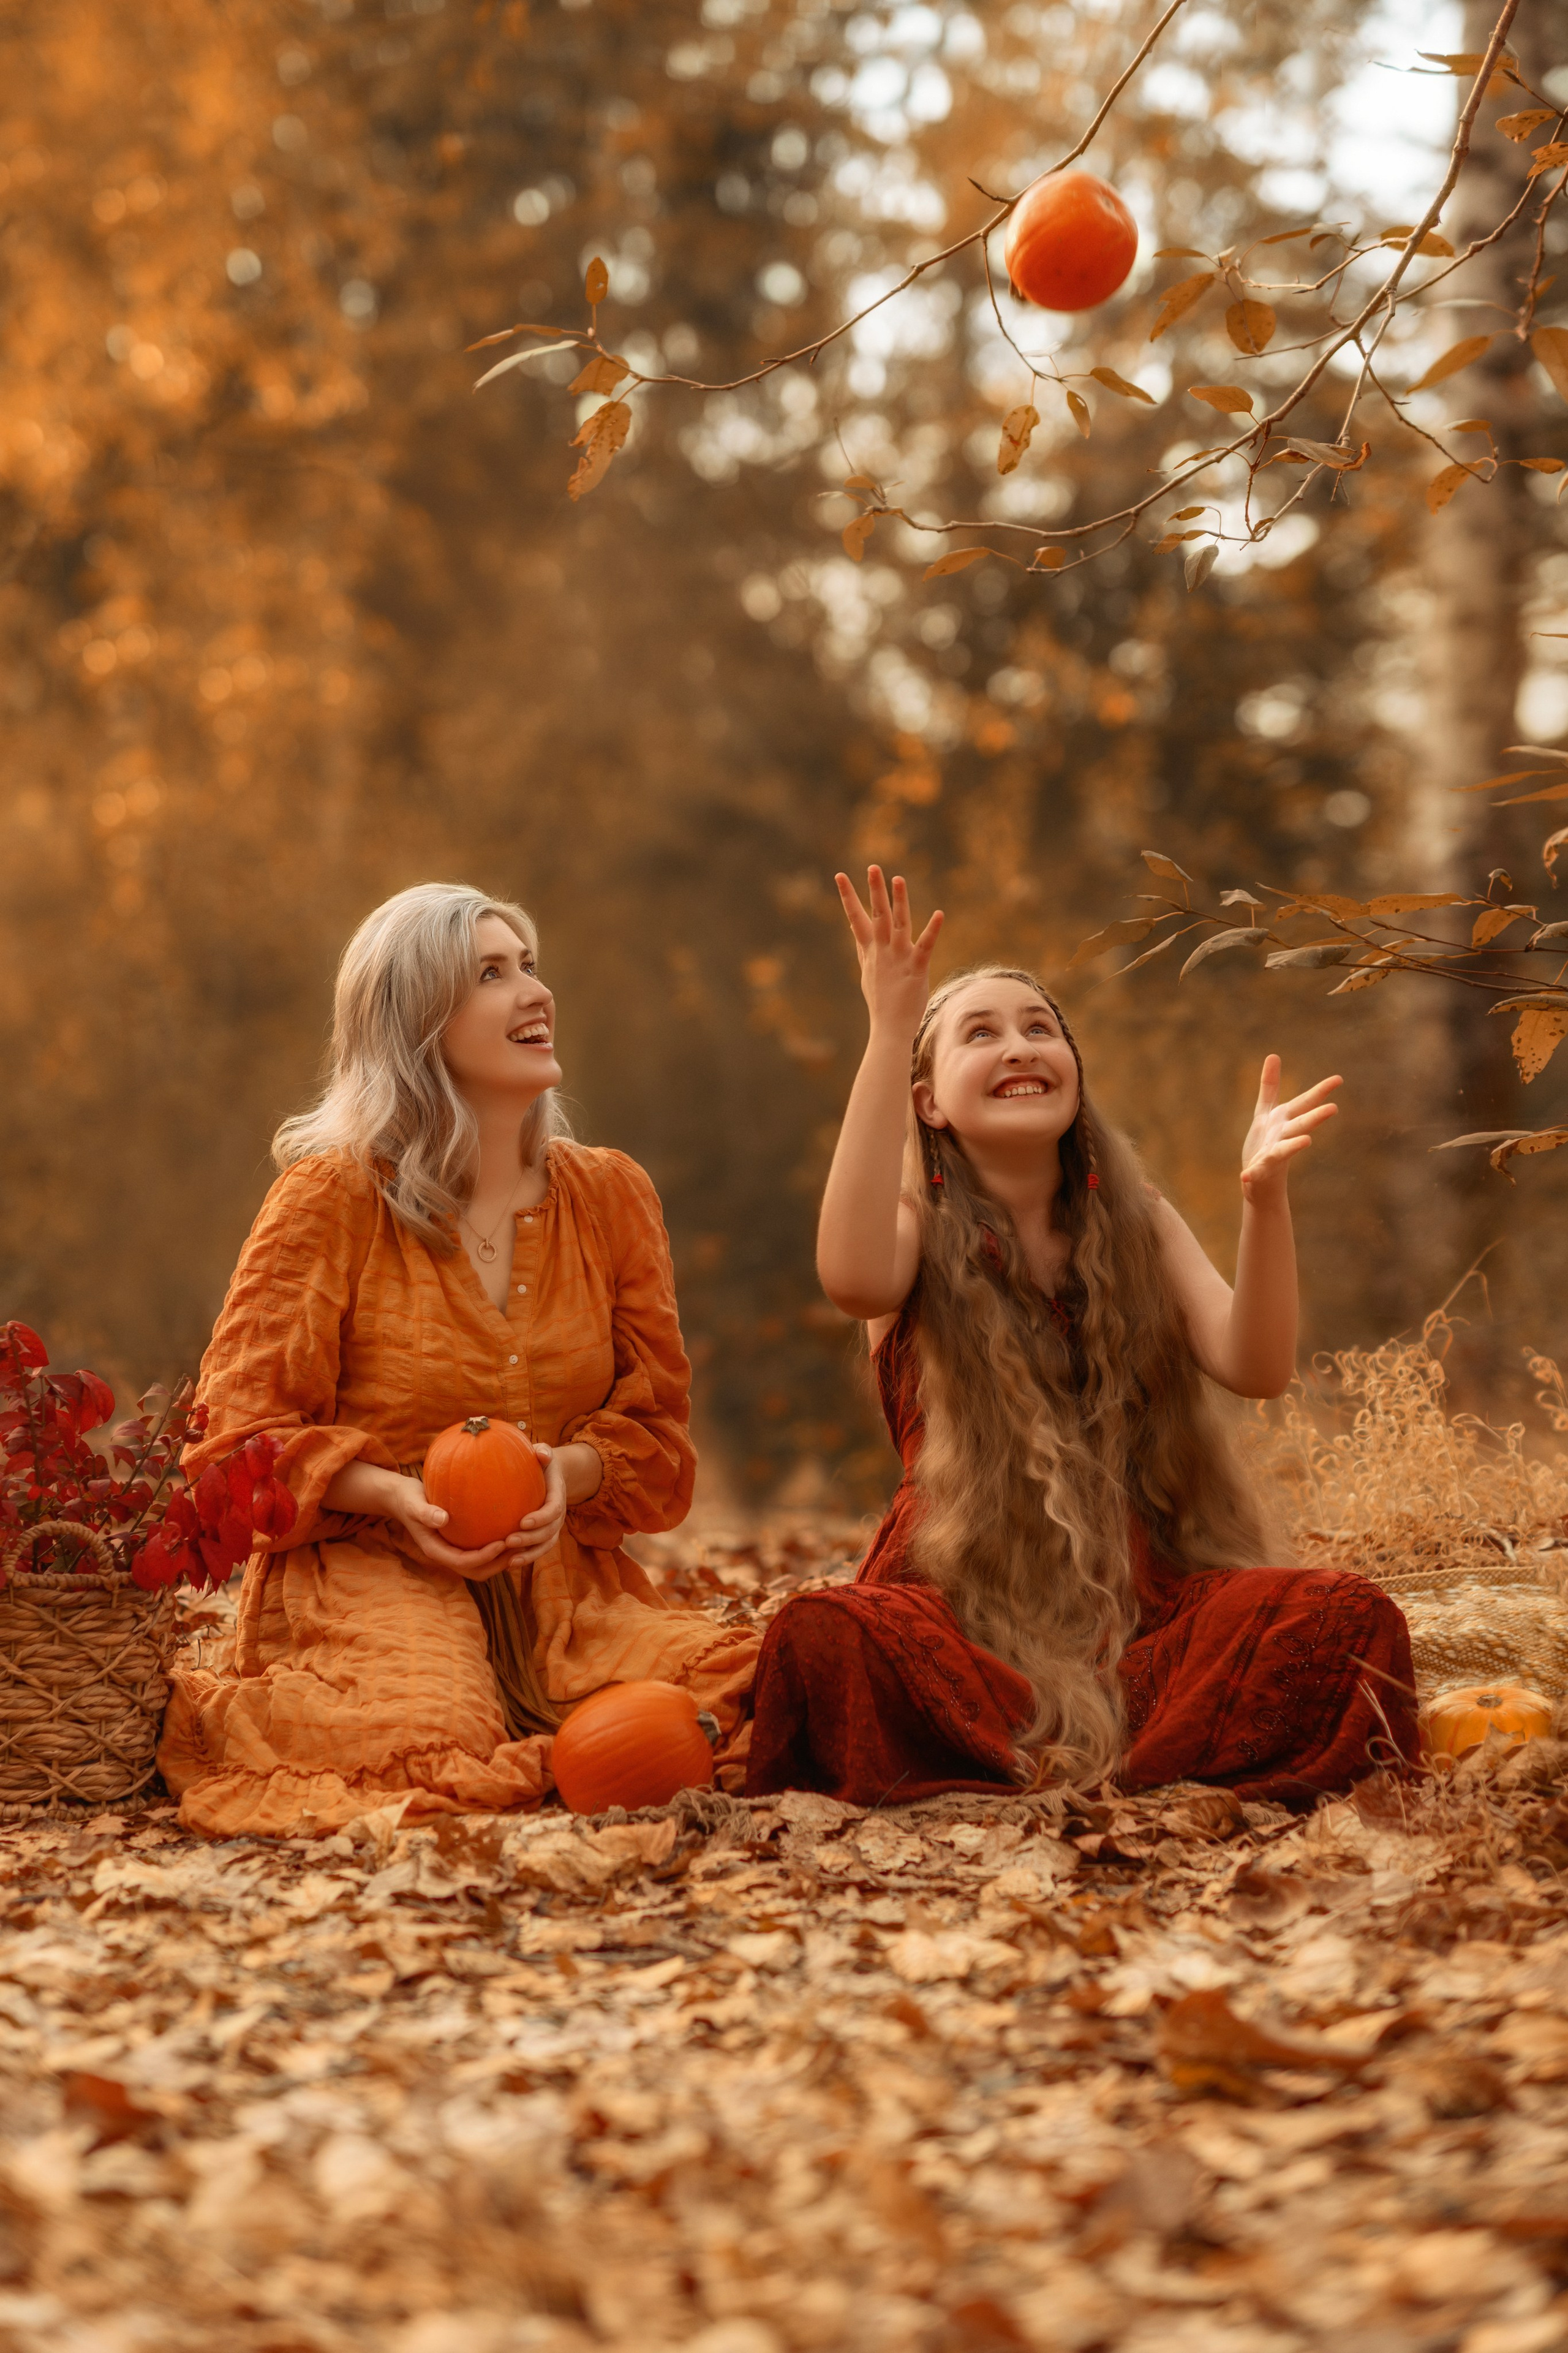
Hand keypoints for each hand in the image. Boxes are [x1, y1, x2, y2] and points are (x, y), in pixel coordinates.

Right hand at [378, 1470, 513, 1579]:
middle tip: (519, 1548)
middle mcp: (447, 1555)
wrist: (402, 1499)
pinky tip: (512, 1531)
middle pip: (478, 1571)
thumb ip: (425, 1512)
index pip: (464, 1562)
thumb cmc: (408, 1498)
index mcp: (436, 1551)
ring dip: (502, 1560)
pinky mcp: (461, 1543)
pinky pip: (482, 1552)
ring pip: (482, 1566)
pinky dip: (498, 1549)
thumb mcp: (413, 1503)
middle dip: (498, 1564)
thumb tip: (443, 1519)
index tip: (502, 1542)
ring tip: (522, 1544)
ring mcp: (454, 1551)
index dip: (484, 1557)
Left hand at [504, 1444, 568, 1565]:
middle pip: (549, 1532)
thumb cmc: (541, 1463)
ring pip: (545, 1546)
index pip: (554, 1510)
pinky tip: (508, 1564)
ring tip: (510, 1562)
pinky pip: (538, 1550)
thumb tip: (541, 1454)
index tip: (523, 1521)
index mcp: (558, 1495)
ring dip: (529, 1555)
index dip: (541, 1518)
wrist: (551, 1475)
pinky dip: (526, 1558)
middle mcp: (558, 1516)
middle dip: (531, 1539)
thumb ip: (544, 1452)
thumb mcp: (544, 1454)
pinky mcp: (543, 1536)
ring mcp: (552, 1528)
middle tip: (509, 1541)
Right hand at [835, 866, 943, 1041]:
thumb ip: (864, 949)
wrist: (890, 1028)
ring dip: (899, 902)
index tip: (839, 876)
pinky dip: (932, 930)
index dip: (848, 896)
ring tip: (898, 879)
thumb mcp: (868, 971)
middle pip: (877, 915)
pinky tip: (940, 913)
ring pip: (899, 925)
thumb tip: (855, 931)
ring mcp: (899, 959)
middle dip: (874, 891)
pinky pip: (926, 946)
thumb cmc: (881, 1000)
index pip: (856, 918)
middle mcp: (882, 951)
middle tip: (872, 867)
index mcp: (870, 951)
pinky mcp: (917, 968)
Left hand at [1240, 1055, 1340, 1207]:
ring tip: (1307, 1141)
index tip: (1338, 1079)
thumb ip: (1269, 1085)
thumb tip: (1274, 1055)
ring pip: (1285, 1149)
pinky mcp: (1260, 1170)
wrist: (1261, 1180)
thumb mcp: (1266, 1111)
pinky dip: (1252, 1174)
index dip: (1320, 1091)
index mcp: (1285, 1120)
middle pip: (1301, 1124)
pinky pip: (1257, 1172)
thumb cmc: (1266, 1142)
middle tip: (1334, 1108)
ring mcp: (1274, 1154)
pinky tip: (1245, 1177)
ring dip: (1295, 1145)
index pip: (1305, 1103)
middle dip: (1316, 1117)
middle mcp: (1284, 1136)